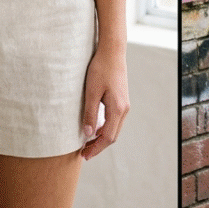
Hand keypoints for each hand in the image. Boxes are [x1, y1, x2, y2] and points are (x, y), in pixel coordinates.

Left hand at [81, 45, 128, 160]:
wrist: (112, 51)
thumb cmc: (100, 69)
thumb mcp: (91, 92)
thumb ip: (90, 113)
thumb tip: (88, 134)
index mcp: (117, 109)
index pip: (108, 137)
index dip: (96, 148)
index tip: (84, 155)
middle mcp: (124, 109)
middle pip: (113, 135)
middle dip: (99, 146)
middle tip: (84, 153)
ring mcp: (124, 104)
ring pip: (114, 128)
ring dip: (102, 138)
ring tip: (87, 143)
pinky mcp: (122, 99)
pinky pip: (115, 120)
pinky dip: (105, 128)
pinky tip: (95, 128)